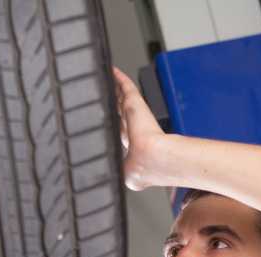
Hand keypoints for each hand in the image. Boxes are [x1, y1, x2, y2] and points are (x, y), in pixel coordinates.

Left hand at [112, 66, 167, 190]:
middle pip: (121, 112)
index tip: (112, 122)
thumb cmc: (143, 168)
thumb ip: (120, 171)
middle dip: (116, 103)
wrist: (151, 160)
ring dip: (117, 89)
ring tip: (111, 80)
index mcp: (135, 148)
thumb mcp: (127, 175)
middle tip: (109, 93)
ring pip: (122, 98)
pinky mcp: (134, 103)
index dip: (118, 126)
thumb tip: (116, 180)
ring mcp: (134, 115)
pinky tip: (113, 71)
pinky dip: (119, 78)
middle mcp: (134, 130)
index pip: (123, 132)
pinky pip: (125, 86)